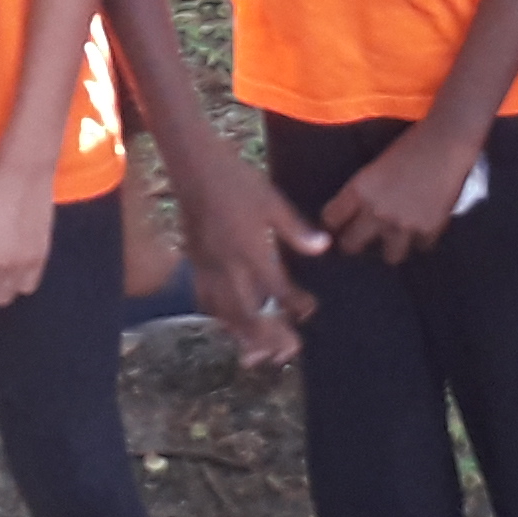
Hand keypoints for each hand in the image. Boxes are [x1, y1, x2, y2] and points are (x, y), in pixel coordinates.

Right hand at [169, 145, 323, 368]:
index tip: (309, 309)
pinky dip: (220, 318)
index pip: (277, 290)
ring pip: (223, 314)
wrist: (194, 166)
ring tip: (260, 351)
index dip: (296, 305)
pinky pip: (205, 300)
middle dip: (269, 336)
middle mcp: (227, 265)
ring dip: (243, 335)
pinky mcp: (193, 262)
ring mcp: (206, 267)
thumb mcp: (272, 200)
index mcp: (250, 250)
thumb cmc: (237, 179)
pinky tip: (229, 322)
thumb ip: (296, 230)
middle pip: (247, 314)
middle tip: (288, 350)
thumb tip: (323, 247)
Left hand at [322, 121, 481, 265]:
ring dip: (392, 247)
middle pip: (351, 245)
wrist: (446, 142)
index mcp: (359, 189)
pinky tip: (423, 226)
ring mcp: (403, 224)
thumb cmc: (410, 144)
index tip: (338, 224)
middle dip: (354, 242)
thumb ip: (364, 192)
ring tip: (397, 239)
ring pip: (390, 257)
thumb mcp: (376, 167)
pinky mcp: (428, 229)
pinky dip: (422, 239)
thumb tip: (356, 214)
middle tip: (361, 239)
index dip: (334, 222)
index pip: (330, 219)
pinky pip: (421, 246)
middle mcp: (376, 211)